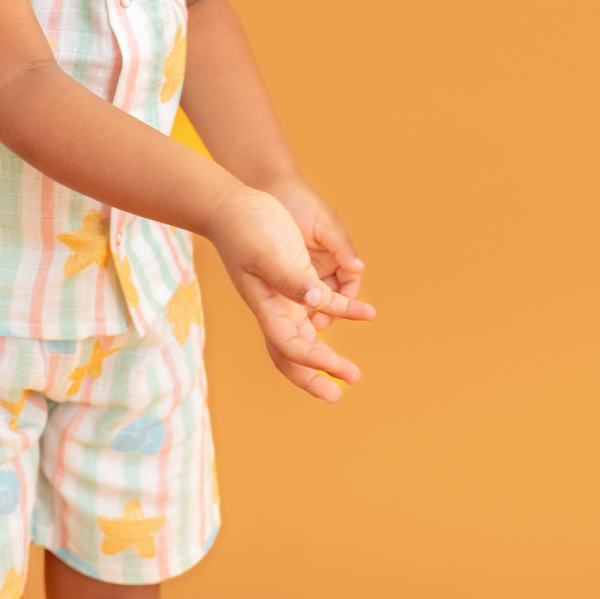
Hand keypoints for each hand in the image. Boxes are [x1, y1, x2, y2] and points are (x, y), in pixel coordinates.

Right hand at [205, 184, 374, 403]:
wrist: (233, 205)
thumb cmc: (242, 229)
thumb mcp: (265, 253)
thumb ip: (290, 279)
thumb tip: (317, 301)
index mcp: (265, 307)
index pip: (288, 347)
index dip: (313, 362)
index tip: (337, 369)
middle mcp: (275, 308)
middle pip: (294, 353)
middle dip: (316, 376)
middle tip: (340, 392)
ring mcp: (287, 295)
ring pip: (310, 334)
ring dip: (330, 353)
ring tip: (354, 373)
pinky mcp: (299, 277)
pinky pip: (325, 302)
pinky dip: (344, 311)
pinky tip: (366, 313)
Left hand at [261, 173, 364, 331]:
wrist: (270, 186)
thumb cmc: (300, 201)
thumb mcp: (323, 224)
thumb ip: (341, 246)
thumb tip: (360, 269)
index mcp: (339, 254)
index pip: (350, 286)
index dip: (347, 302)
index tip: (336, 311)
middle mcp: (324, 264)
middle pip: (332, 299)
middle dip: (327, 313)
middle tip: (315, 324)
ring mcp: (304, 267)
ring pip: (313, 300)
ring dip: (310, 311)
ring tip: (301, 323)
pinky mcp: (285, 268)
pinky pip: (293, 292)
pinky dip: (292, 303)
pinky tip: (284, 311)